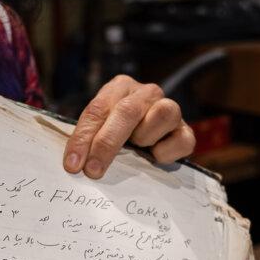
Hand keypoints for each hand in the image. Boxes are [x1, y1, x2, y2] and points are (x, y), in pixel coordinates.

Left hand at [63, 75, 195, 178]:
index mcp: (119, 88)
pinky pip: (183, 139)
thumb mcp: (98, 131)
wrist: (151, 139)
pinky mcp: (185, 130)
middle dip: (107, 144)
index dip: (83, 138)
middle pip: (127, 111)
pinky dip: (167, 152)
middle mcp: (146, 93)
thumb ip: (88, 140)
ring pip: (164, 114)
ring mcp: (170, 109)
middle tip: (93, 170)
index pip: (97, 110)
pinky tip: (155, 157)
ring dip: (145, 136)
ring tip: (137, 148)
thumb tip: (74, 164)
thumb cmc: (118, 134)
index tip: (73, 165)